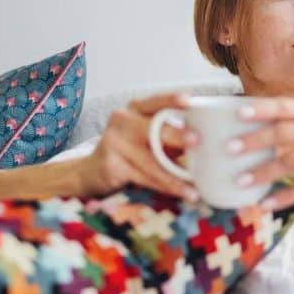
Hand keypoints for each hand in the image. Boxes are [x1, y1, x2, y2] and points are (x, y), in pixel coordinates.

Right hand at [80, 92, 199, 200]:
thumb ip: (167, 135)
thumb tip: (201, 144)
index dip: (171, 100)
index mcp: (134, 109)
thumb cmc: (128, 150)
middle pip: (153, 128)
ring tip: (194, 187)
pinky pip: (145, 178)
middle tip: (196, 140)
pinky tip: (182, 193)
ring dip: (175, 177)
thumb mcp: (144, 135)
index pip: (154, 101)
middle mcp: (122, 121)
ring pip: (151, 161)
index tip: (189, 100)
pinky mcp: (112, 165)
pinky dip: (166, 187)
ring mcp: (115, 143)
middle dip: (176, 135)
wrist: (92, 171)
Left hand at [231, 98, 293, 209]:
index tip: (238, 112)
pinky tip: (266, 204)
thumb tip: (267, 125)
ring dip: (263, 172)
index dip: (262, 109)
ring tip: (240, 181)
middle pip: (284, 132)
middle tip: (229, 148)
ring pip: (292, 161)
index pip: (286, 106)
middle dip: (254, 140)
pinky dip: (284, 197)